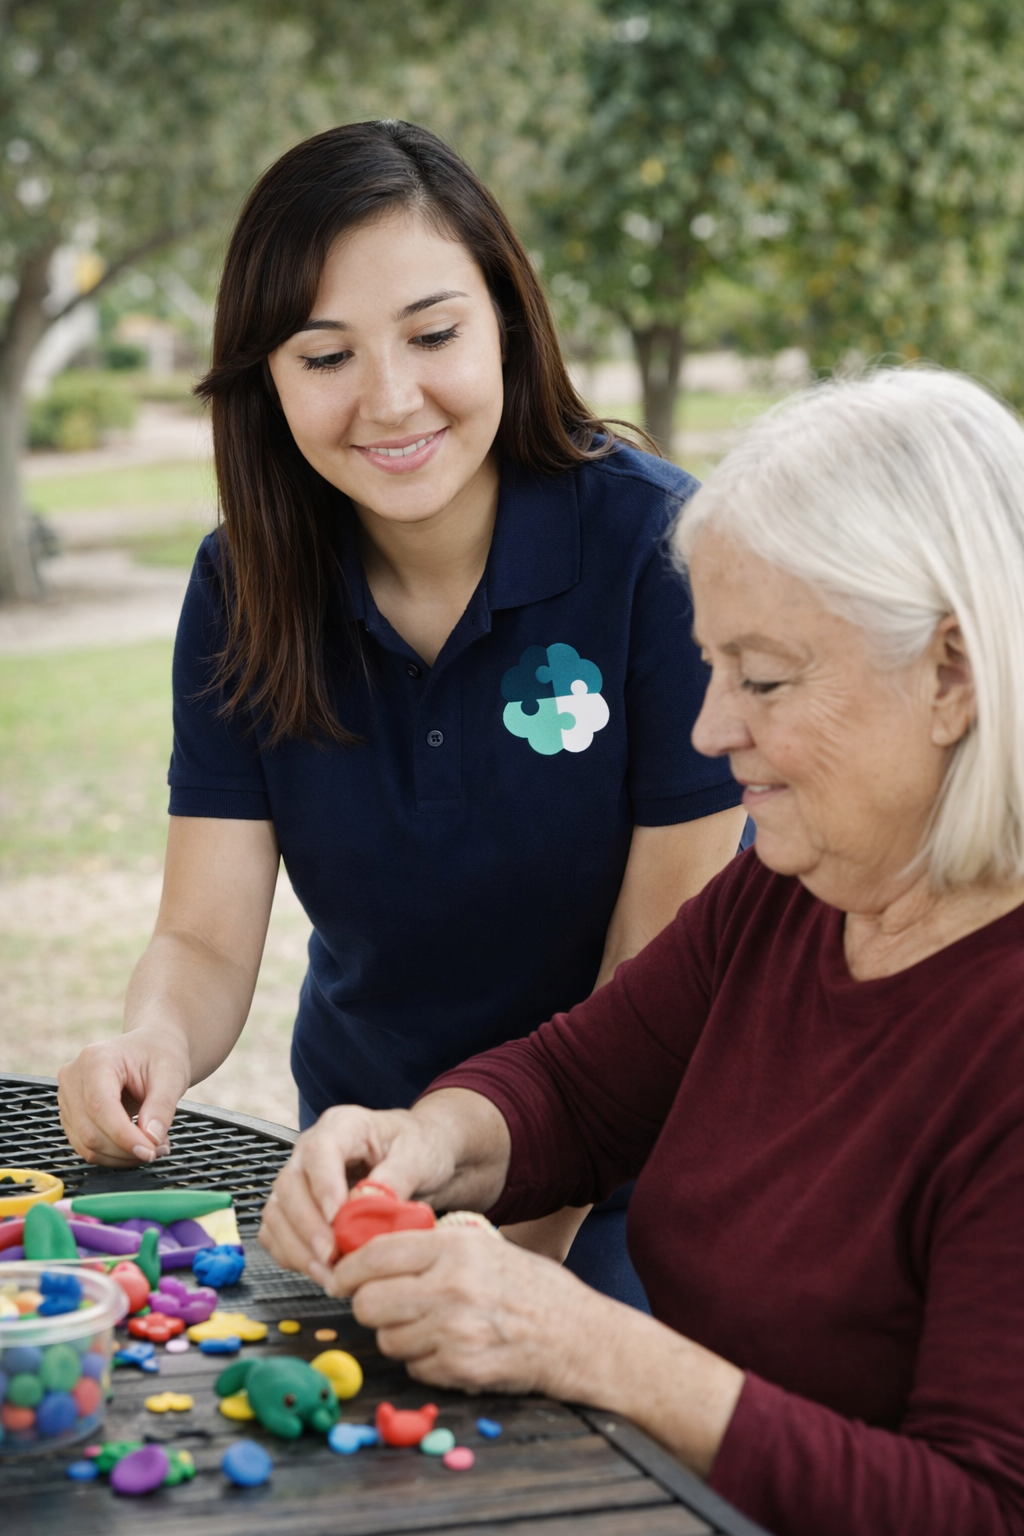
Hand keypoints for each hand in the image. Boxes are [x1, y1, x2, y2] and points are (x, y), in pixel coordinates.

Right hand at [57, 1026, 190, 1166]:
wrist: (152, 1046)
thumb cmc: (160, 1054)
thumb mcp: (171, 1074)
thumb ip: (161, 1106)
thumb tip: (151, 1139)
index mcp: (96, 1059)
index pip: (100, 1107)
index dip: (124, 1136)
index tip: (150, 1152)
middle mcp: (73, 1076)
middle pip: (90, 1131)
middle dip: (125, 1150)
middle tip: (159, 1149)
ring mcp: (67, 1096)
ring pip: (86, 1144)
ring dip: (120, 1156)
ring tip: (152, 1146)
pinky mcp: (70, 1113)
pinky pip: (85, 1145)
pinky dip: (112, 1154)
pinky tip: (136, 1144)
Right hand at [258, 1104, 461, 1285]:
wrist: (425, 1157)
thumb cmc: (421, 1147)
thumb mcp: (419, 1156)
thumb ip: (394, 1179)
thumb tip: (368, 1206)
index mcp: (344, 1125)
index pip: (319, 1151)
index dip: (323, 1187)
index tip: (337, 1220)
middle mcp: (313, 1150)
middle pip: (290, 1185)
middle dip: (307, 1227)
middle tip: (332, 1256)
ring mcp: (302, 1178)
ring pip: (278, 1212)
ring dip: (298, 1248)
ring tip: (330, 1272)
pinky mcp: (298, 1207)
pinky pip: (279, 1233)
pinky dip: (294, 1256)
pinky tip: (321, 1270)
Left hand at [329, 1226, 624, 1399]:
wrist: (579, 1336)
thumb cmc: (535, 1289)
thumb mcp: (485, 1246)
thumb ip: (432, 1247)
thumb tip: (374, 1252)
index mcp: (454, 1247)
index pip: (374, 1255)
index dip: (347, 1268)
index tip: (342, 1277)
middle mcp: (450, 1286)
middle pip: (368, 1302)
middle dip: (368, 1305)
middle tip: (382, 1304)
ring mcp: (454, 1331)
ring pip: (386, 1339)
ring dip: (398, 1335)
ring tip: (429, 1325)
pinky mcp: (460, 1368)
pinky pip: (414, 1366)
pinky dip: (423, 1360)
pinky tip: (450, 1346)